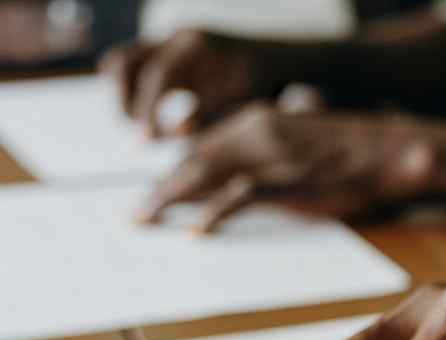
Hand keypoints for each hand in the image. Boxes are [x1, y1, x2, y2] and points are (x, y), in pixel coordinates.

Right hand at [101, 29, 276, 137]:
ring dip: (122, 96)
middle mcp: (176, 37)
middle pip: (128, 62)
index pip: (160, 76)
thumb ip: (208, 114)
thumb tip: (176, 133)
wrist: (268, 60)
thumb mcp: (239, 102)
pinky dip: (128, 88)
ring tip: (137, 128)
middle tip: (138, 138)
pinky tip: (140, 116)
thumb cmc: (259, 85)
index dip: (149, 111)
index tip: (145, 141)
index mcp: (197, 46)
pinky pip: (133, 65)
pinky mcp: (162, 52)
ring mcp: (166, 41)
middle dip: (126, 103)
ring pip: (123, 61)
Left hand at [135, 105, 437, 231]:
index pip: (200, 145)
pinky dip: (211, 214)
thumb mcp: (303, 147)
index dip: (170, 170)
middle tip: (134, 214)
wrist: (391, 151)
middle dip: (157, 188)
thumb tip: (248, 185)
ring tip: (146, 221)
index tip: (153, 192)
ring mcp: (267, 156)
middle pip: (189, 159)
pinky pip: (236, 198)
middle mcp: (254, 131)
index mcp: (257, 121)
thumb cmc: (354, 155)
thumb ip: (270, 159)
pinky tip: (195, 231)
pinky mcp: (285, 181)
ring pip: (200, 174)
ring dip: (167, 199)